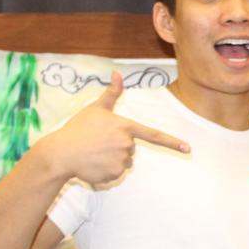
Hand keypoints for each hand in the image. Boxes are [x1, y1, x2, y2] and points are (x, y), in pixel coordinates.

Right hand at [42, 71, 188, 183]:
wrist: (60, 153)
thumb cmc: (78, 128)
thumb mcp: (95, 108)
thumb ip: (111, 93)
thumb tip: (118, 72)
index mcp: (125, 127)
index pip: (153, 134)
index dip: (172, 142)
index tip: (188, 148)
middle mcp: (127, 144)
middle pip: (131, 149)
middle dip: (118, 146)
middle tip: (98, 142)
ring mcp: (121, 161)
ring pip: (125, 162)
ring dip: (112, 159)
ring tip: (94, 153)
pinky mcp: (113, 175)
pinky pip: (116, 174)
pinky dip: (106, 171)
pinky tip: (92, 164)